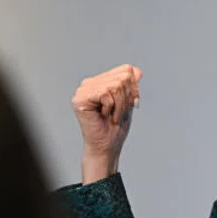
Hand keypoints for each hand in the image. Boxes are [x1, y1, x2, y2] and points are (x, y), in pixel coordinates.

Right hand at [71, 64, 141, 182]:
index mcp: (101, 82)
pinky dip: (112, 108)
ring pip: (116, 85)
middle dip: (128, 98)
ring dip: (120, 106)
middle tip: (119, 114)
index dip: (134, 88)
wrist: (106, 147)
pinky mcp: (80, 98)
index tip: (131, 105)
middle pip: (123, 76)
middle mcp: (90, 83)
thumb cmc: (115, 129)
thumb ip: (130, 86)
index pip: (126, 70)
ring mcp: (83, 89)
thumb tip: (137, 70)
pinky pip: (106, 93)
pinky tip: (103, 116)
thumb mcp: (128, 103)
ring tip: (112, 116)